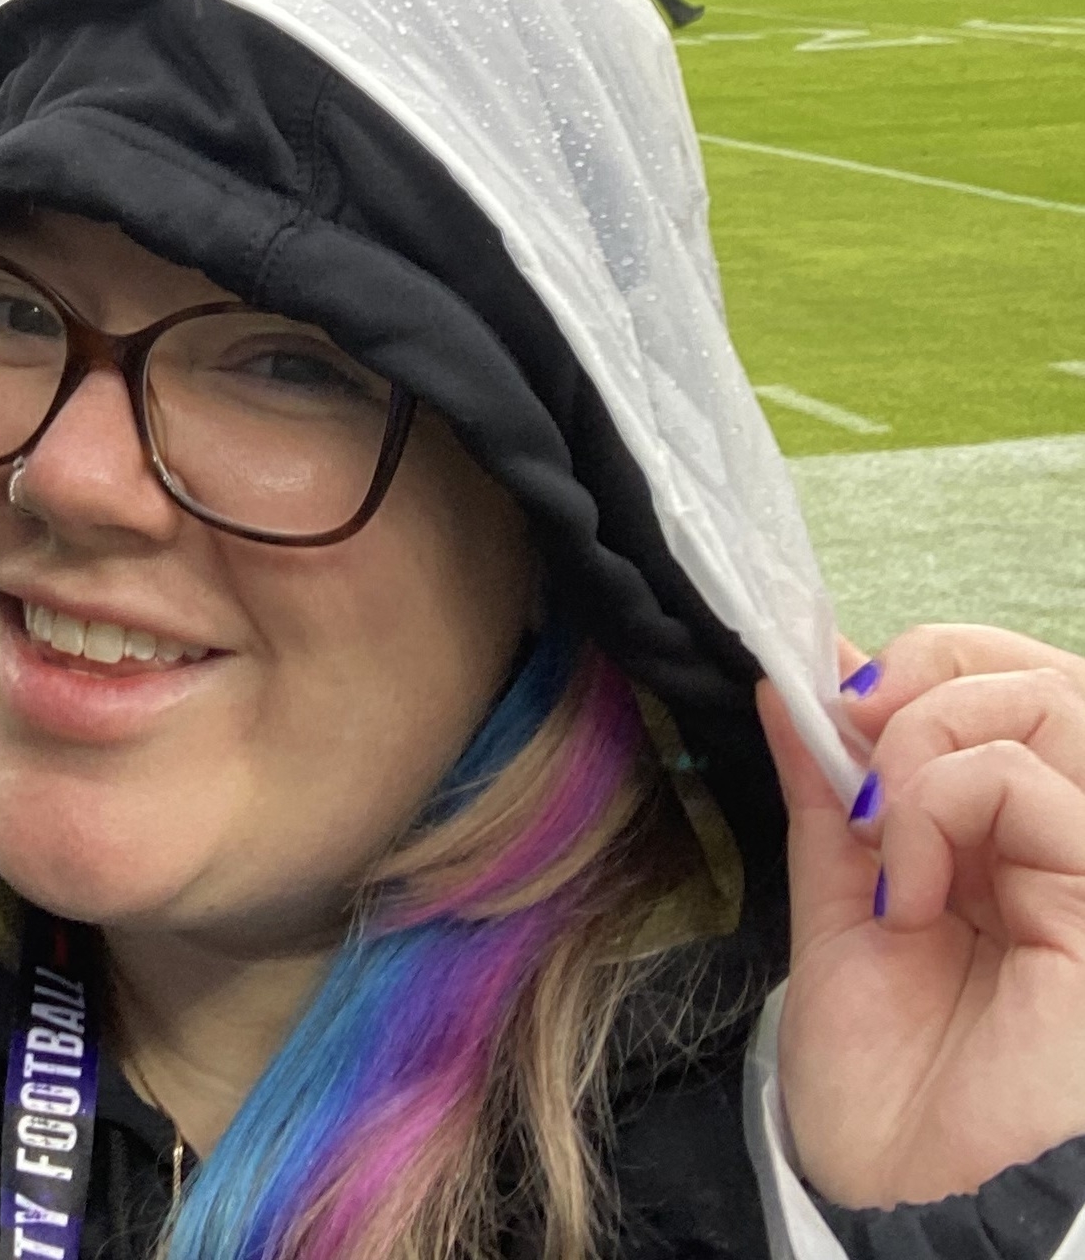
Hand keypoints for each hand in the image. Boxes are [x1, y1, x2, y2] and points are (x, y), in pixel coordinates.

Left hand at [761, 628, 1084, 1207]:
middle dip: (933, 674)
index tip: (836, 695)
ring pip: (1052, 707)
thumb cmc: (880, 1076)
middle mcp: (1070, 849)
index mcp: (1016, 840)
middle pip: (1045, 680)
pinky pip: (1031, 788)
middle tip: (857, 737)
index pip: (1017, 685)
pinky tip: (911, 888)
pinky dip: (946, 803)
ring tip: (884, 826)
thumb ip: (830, 788)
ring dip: (933, 738)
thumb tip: (793, 673)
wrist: (895, 1192)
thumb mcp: (838, 900)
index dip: (930, 660)